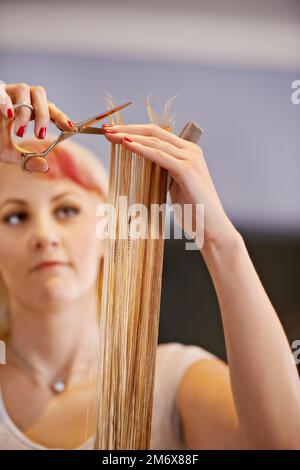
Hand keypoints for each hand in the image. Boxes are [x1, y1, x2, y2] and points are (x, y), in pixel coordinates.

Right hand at [0, 82, 74, 165]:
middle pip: (40, 95)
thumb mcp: (8, 153)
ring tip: (20, 132)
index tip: (71, 128)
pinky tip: (9, 116)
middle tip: (41, 135)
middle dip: (44, 115)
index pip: (48, 108)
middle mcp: (19, 97)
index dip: (60, 117)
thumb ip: (26, 160)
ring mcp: (4, 91)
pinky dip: (5, 101)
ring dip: (26, 112)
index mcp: (27, 109)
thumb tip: (46, 167)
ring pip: (24, 89)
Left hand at [102, 123, 237, 249]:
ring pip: (155, 141)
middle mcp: (191, 150)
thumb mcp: (174, 186)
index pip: (157, 134)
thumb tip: (144, 167)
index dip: (134, 129)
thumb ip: (164, 172)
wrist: (211, 228)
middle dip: (127, 129)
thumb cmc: (193, 211)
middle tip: (106, 130)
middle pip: (154, 132)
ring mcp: (191, 159)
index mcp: (188, 152)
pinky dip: (141, 149)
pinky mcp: (187, 171)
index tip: (113, 131)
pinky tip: (126, 145)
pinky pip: (159, 156)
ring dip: (130, 136)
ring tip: (111, 136)